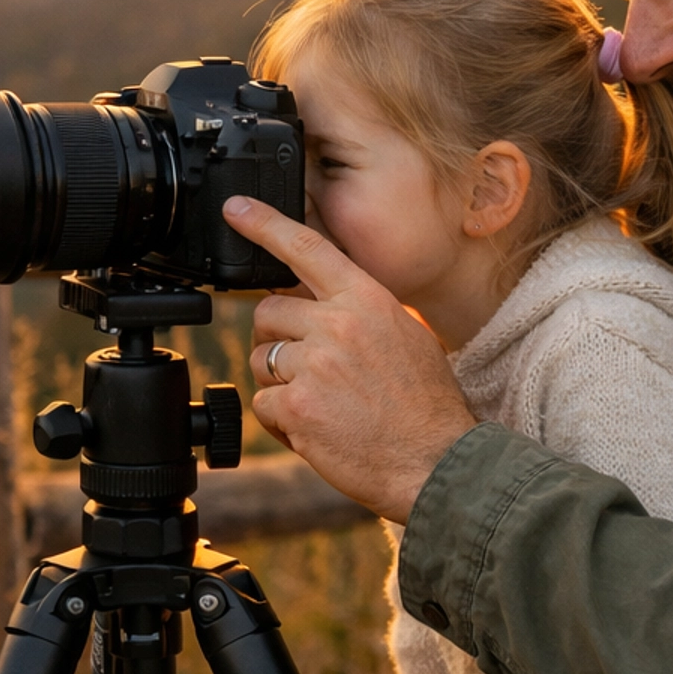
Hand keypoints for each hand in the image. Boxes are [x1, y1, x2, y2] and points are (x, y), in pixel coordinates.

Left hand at [225, 197, 476, 522]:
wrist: (436, 463)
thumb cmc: (427, 407)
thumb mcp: (407, 337)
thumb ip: (362, 313)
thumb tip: (323, 304)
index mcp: (368, 300)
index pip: (307, 249)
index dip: (265, 225)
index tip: (236, 210)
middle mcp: (339, 324)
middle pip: (268, 312)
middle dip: (278, 341)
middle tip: (310, 371)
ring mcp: (315, 365)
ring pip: (261, 360)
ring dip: (280, 384)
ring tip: (324, 405)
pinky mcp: (297, 406)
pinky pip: (263, 404)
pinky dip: (283, 422)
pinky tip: (319, 431)